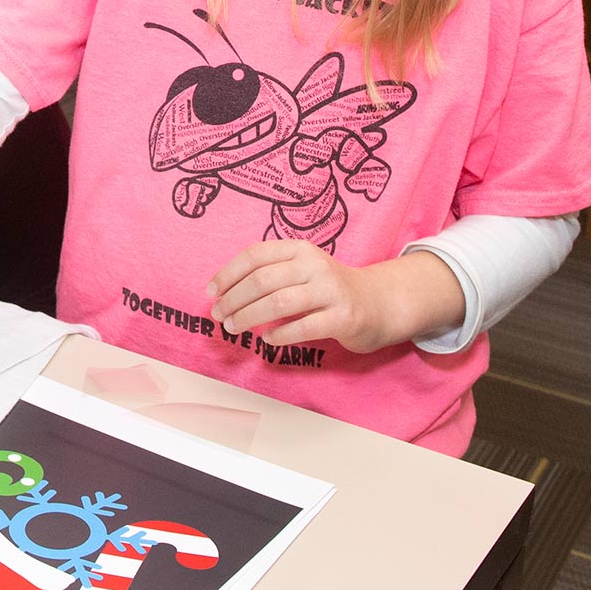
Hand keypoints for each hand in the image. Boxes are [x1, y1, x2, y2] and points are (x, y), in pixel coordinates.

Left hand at [206, 240, 458, 353]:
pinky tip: (267, 340)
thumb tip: (223, 292)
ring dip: (249, 317)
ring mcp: (331, 290)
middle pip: (263, 280)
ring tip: (234, 328)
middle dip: (234, 299)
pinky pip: (303, 326)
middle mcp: (315, 265)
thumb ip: (270, 274)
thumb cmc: (328, 289)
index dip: (228, 273)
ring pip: (279, 302)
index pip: (255, 255)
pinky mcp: (344, 317)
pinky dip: (280, 334)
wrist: (379, 304)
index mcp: (300, 249)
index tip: (211, 292)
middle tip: (218, 316)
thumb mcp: (301, 270)